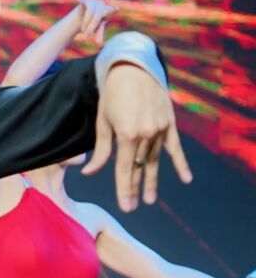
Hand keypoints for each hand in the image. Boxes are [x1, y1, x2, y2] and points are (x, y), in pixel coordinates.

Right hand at [74, 0, 115, 44]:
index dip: (113, 10)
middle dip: (91, 27)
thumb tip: (99, 44)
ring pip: (90, 12)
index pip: (111, 11)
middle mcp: (101, 6)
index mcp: (107, 11)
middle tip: (86, 37)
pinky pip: (83, 1)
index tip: (116, 8)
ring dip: (86, 23)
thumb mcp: (97, 28)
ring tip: (82, 30)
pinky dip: (81, 0)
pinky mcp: (85, 1)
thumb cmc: (94, 21)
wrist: (86, 13)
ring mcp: (93, 3)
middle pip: (97, 17)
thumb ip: (99, 34)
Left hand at [83, 62, 190, 210]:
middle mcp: (146, 134)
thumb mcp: (102, 122)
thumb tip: (90, 173)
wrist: (134, 69)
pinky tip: (186, 179)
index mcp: (126, 135)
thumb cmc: (112, 96)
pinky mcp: (169, 123)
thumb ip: (101, 150)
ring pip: (155, 160)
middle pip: (139, 167)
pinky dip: (180, 163)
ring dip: (152, 180)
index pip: (123, 169)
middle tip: (132, 208)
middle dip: (135, 189)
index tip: (125, 206)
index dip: (123, 189)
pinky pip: (175, 147)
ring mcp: (160, 129)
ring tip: (150, 199)